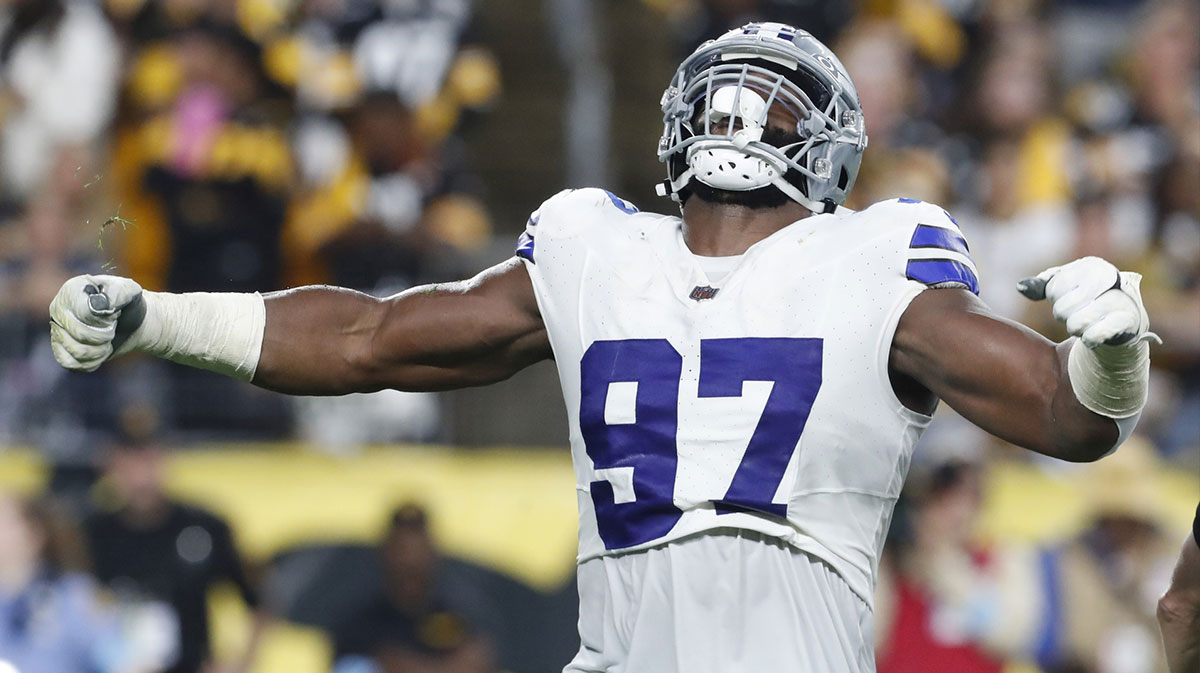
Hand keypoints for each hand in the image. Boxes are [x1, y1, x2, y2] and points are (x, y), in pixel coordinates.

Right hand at [49, 275, 145, 371]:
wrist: (130, 322)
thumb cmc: (128, 304)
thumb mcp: (130, 291)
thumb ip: (117, 293)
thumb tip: (97, 307)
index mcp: (72, 290)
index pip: (84, 313)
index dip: (105, 320)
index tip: (114, 314)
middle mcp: (58, 308)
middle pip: (80, 334)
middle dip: (105, 336)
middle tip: (112, 328)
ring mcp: (57, 329)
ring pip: (77, 352)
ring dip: (101, 350)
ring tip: (107, 340)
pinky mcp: (60, 349)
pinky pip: (72, 364)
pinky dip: (92, 362)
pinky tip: (99, 351)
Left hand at [1017, 256, 1157, 348]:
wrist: (1121, 321)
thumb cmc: (1087, 300)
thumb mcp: (1064, 288)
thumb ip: (1041, 285)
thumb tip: (1020, 287)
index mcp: (1091, 266)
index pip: (1054, 289)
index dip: (1055, 299)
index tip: (1069, 297)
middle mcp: (1109, 277)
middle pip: (1063, 308)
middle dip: (1064, 316)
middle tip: (1076, 314)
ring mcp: (1121, 299)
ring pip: (1077, 323)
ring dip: (1075, 329)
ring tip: (1084, 324)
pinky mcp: (1130, 320)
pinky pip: (1095, 334)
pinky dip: (1088, 339)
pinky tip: (1091, 337)